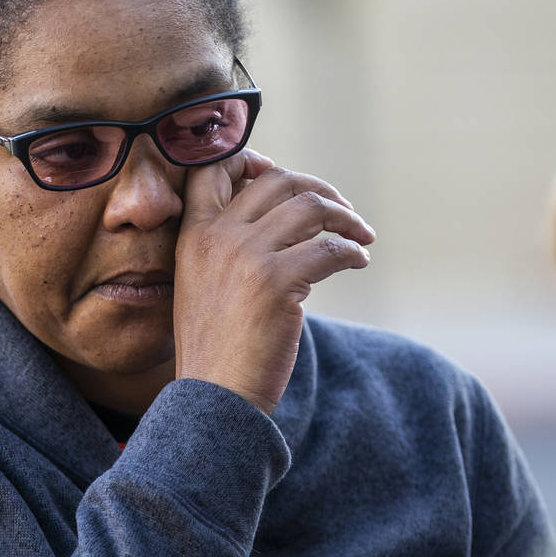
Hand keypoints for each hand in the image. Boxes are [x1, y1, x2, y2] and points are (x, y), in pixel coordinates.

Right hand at [174, 149, 374, 413]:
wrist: (215, 396)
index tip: (281, 172)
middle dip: (317, 188)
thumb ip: (228, 248)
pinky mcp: (278, 282)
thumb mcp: (202, 284)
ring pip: (310, 207)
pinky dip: (353, 251)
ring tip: (362, 235)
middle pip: (277, 180)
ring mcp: (247, 256)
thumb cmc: (216, 347)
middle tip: (341, 209)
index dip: (252, 160)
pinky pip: (330, 249)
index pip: (213, 169)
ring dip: (345, 217)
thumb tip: (285, 220)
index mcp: (193, 235)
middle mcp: (217, 236)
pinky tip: (359, 262)